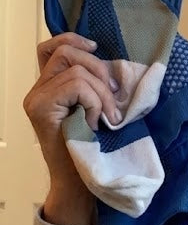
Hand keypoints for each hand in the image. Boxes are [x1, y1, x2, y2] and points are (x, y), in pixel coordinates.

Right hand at [23, 33, 121, 224]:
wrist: (80, 185)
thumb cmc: (91, 150)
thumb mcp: (94, 110)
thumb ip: (91, 86)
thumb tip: (111, 62)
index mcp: (47, 88)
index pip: (50, 47)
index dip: (73, 39)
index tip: (97, 48)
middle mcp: (36, 91)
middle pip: (66, 52)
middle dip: (99, 69)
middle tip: (114, 98)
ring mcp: (36, 100)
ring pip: (75, 70)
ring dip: (101, 93)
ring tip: (109, 117)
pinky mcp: (41, 109)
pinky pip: (76, 86)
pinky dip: (94, 101)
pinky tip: (96, 122)